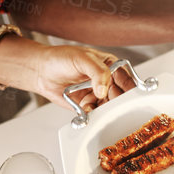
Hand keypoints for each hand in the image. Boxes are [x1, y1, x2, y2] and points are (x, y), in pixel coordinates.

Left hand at [1, 40, 134, 104]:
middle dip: (116, 101)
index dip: (131, 88)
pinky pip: (97, 114)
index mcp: (110, 66)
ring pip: (110, 107)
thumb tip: (104, 89)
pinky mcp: (89, 105)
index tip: (131, 97)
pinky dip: (93, 114)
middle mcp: (107, 81)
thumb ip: (97, 72)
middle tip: (109, 102)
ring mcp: (98, 94)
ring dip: (104, 109)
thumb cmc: (60, 59)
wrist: (41, 72)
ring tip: (93, 103)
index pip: (127, 78)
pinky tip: (85, 108)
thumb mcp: (82, 58)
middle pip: (121, 96)